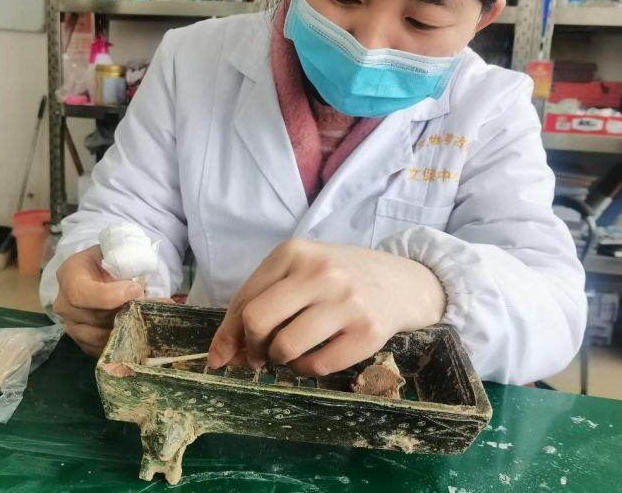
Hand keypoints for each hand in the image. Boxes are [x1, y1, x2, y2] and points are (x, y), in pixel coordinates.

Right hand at [54, 245, 147, 356]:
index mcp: (69, 275)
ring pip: (101, 336)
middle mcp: (64, 304)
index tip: (136, 289)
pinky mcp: (82, 342)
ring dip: (127, 327)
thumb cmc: (108, 261)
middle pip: (95, 317)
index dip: (109, 296)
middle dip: (126, 312)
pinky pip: (102, 349)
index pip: (80, 293)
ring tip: (148, 317)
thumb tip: (141, 286)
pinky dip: (124, 341)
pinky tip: (141, 330)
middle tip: (150, 305)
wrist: (99, 274)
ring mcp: (71, 326)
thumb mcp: (114, 252)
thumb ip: (125, 262)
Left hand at [208, 239, 445, 375]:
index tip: (223, 356)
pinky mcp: (367, 332)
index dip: (228, 335)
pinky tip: (311, 358)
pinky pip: (317, 366)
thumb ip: (259, 302)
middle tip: (260, 354)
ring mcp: (345, 302)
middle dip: (251, 347)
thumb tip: (220, 355)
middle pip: (258, 321)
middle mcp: (319, 272)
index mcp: (293, 252)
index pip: (244, 300)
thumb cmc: (338, 277)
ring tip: (289, 353)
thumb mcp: (298, 272)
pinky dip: (304, 370)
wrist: (401, 281)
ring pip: (286, 347)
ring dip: (279, 360)